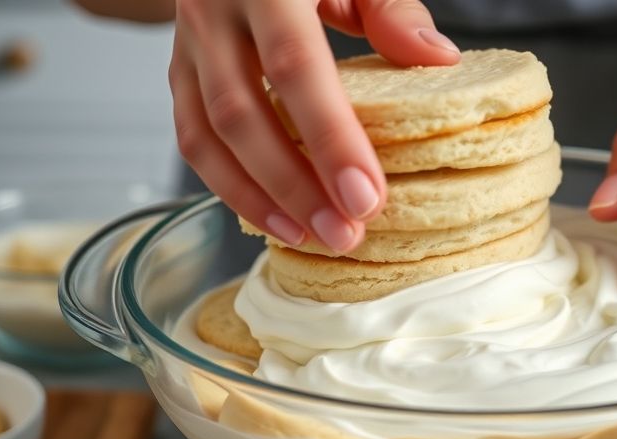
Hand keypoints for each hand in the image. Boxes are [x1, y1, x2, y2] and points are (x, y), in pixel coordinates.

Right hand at [169, 0, 459, 251]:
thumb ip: (392, 9)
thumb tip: (438, 60)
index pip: (295, 68)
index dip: (330, 139)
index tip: (366, 198)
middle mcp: (214, 12)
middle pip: (242, 114)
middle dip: (294, 185)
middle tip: (343, 235)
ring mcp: (187, 44)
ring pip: (206, 135)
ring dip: (257, 198)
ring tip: (310, 238)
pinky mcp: (178, 71)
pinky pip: (192, 138)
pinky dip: (230, 185)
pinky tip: (274, 217)